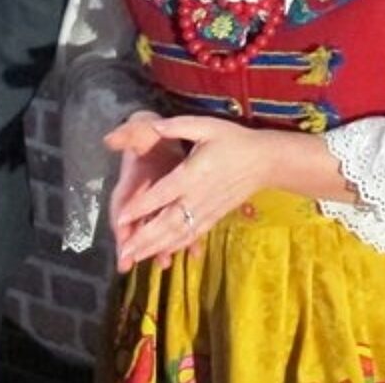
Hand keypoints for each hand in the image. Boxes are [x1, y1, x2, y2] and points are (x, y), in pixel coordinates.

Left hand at [112, 116, 282, 270]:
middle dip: (144, 239)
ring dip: (155, 248)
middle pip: (167, 222)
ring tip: (134, 259)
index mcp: (192, 173)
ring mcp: (206, 210)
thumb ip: (179, 126)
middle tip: (123, 252)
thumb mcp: (207, 125)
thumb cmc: (233, 140)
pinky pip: (192, 235)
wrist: (264, 161)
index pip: (162, 193)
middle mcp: (198, 196)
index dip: (141, 206)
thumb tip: (154, 126)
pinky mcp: (214, 217)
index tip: (121, 218)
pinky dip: (176, 246)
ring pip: (178, 233)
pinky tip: (162, 254)